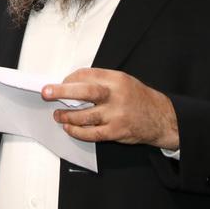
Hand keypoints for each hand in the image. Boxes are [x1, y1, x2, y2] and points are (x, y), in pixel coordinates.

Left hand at [44, 68, 178, 149]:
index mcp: (116, 79)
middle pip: (85, 91)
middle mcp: (116, 95)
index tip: (60, 83)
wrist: (162, 118)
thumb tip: (70, 84)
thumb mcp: (122, 81)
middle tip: (47, 92)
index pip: (86, 74)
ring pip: (85, 115)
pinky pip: (92, 133)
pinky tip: (70, 129)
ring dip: (67, 116)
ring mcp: (117, 114)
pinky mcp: (117, 131)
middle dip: (62, 91)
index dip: (69, 79)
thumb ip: (100, 81)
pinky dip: (77, 132)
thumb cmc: (138, 98)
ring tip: (58, 116)